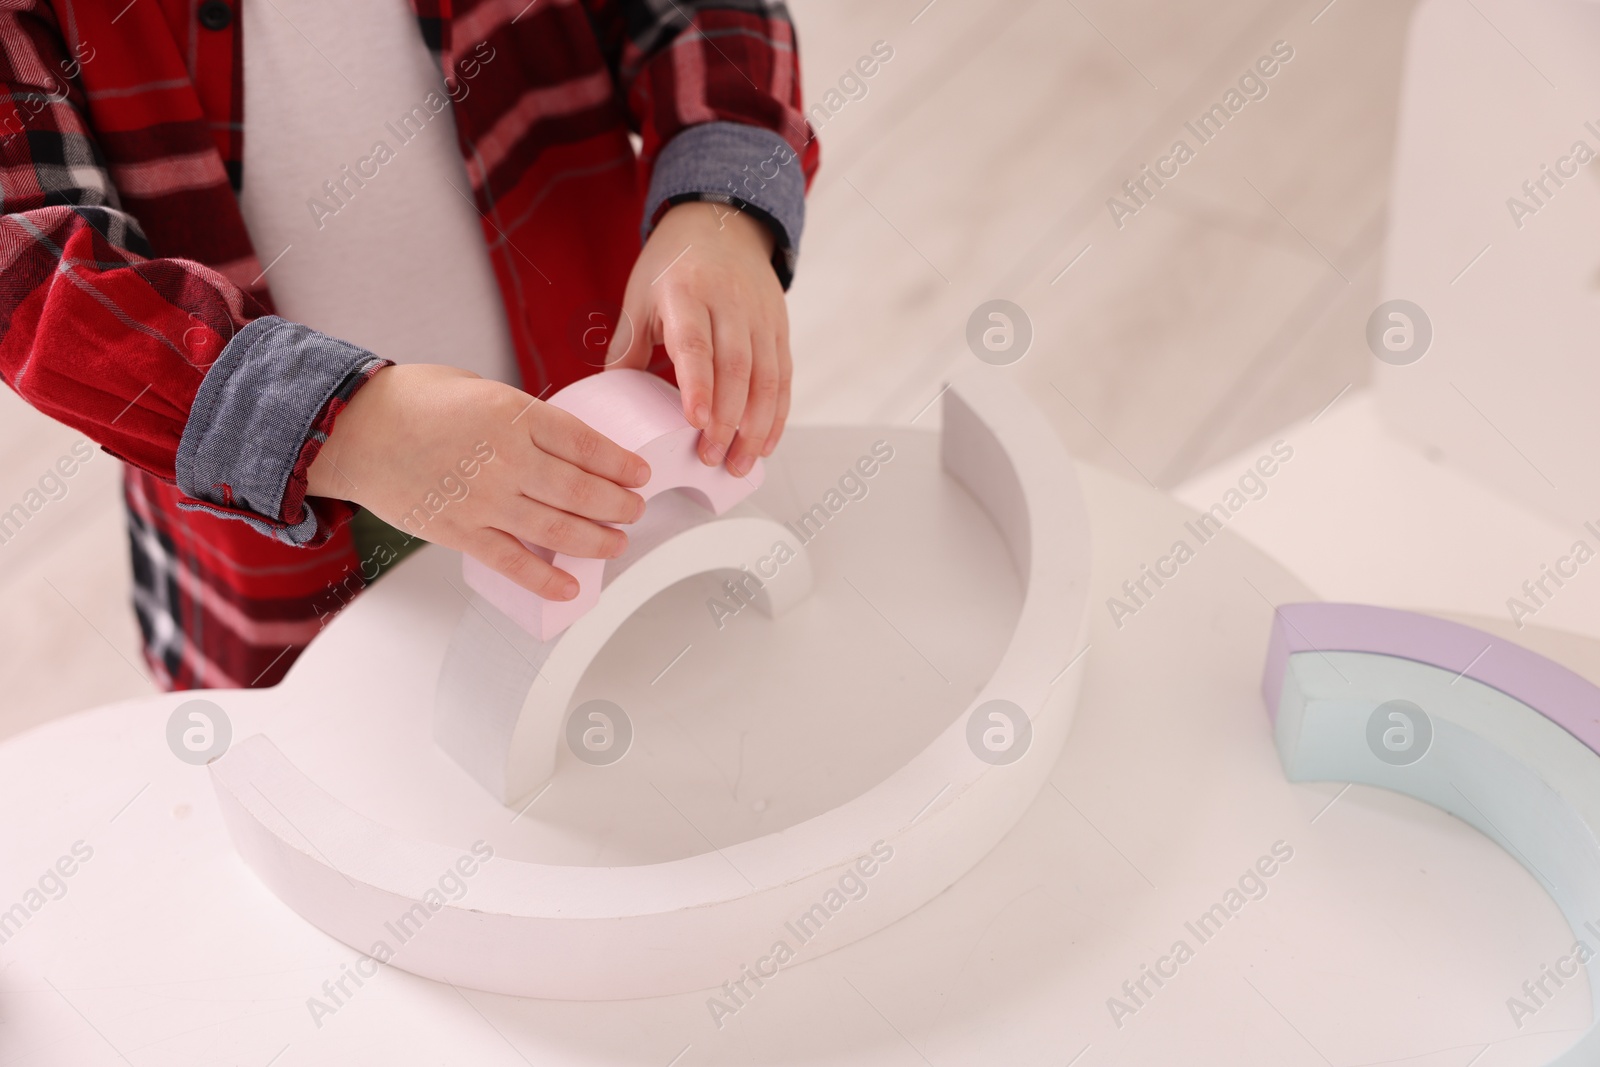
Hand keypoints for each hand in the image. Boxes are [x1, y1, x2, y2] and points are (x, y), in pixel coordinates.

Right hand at [306, 364, 650, 599]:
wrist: (351, 430)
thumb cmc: (412, 402)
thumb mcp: (482, 389)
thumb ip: (523, 417)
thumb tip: (560, 443)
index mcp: (514, 415)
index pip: (586, 444)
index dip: (621, 463)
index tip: (640, 473)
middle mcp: (506, 459)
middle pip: (582, 491)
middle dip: (619, 505)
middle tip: (635, 509)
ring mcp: (484, 500)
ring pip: (558, 530)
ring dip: (597, 541)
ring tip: (616, 543)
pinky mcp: (461, 532)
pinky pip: (513, 563)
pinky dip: (545, 580)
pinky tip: (570, 588)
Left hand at [607, 201, 789, 477]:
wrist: (721, 224)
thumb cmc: (674, 266)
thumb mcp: (639, 296)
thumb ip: (627, 349)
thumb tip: (613, 403)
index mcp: (686, 293)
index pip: (696, 344)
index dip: (698, 385)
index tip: (696, 422)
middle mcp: (730, 303)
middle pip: (736, 369)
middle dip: (727, 421)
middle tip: (711, 459)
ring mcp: (760, 316)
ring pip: (766, 378)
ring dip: (755, 427)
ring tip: (739, 464)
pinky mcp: (779, 328)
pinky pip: (783, 377)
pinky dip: (777, 414)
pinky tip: (765, 443)